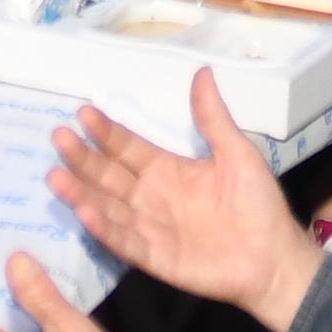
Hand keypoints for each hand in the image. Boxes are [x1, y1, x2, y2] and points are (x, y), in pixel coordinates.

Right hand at [44, 66, 320, 331]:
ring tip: (56, 176)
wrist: (275, 259)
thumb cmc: (258, 204)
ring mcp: (149, 228)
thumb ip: (213, 118)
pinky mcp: (154, 257)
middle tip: (59, 137)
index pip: (128, 147)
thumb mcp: (237, 153)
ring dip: (82, 192)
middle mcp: (151, 197)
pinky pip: (124, 241)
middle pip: (109, 174)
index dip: (106, 131)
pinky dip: (104, 228)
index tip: (83, 112)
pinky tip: (85, 212)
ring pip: (107, 206)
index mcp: (168, 170)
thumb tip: (203, 72)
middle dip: (83, 157)